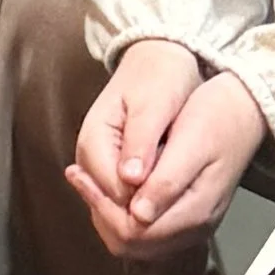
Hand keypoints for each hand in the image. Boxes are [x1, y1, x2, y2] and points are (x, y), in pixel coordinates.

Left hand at [68, 66, 268, 260]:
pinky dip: (121, 210)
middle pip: (131, 243)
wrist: (246, 112)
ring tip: (89, 179)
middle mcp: (194, 226)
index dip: (102, 206)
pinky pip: (145, 229)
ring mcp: (191, 224)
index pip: (134, 231)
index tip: (81, 174)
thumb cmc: (218, 118)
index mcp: (195, 210)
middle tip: (80, 177)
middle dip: (101, 211)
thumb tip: (136, 214)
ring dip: (107, 212)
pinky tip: (111, 186)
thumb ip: (165, 181)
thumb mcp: (191, 142)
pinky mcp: (186, 215)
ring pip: (134, 240)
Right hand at [72, 39, 204, 216]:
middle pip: (112, 207)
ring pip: (118, 209)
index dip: (146, 204)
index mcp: (93, 143)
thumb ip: (142, 141)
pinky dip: (148, 204)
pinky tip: (174, 197)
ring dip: (148, 212)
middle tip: (186, 203)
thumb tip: (131, 178)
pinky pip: (125, 202)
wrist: (157, 62)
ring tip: (183, 200)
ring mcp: (97, 168)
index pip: (115, 193)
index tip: (180, 199)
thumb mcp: (155, 104)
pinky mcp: (110, 172)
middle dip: (146, 212)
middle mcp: (88, 161)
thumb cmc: (159, 77)